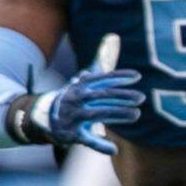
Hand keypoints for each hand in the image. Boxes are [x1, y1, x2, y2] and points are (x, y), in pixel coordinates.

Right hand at [29, 34, 142, 154]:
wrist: (44, 116)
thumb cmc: (76, 94)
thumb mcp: (87, 77)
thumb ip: (103, 59)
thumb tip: (114, 36)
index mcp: (82, 84)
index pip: (102, 78)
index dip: (119, 77)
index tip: (138, 76)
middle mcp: (76, 99)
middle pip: (102, 96)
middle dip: (122, 96)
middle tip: (141, 98)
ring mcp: (73, 116)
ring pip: (98, 115)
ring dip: (117, 115)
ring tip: (136, 115)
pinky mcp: (71, 134)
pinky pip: (86, 140)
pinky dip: (100, 145)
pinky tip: (114, 149)